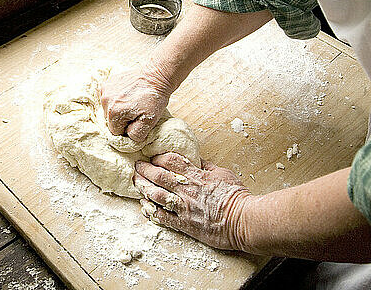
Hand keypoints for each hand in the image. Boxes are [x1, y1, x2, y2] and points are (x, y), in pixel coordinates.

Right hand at [100, 65, 172, 141]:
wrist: (157, 76)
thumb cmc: (154, 99)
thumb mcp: (149, 122)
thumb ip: (136, 135)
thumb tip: (128, 136)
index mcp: (113, 112)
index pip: (115, 131)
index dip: (127, 128)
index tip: (137, 120)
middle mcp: (105, 101)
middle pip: (111, 120)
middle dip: (122, 118)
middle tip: (137, 111)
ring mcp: (105, 90)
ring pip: (109, 108)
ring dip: (119, 108)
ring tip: (133, 101)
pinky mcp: (108, 82)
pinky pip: (109, 97)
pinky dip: (117, 98)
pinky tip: (128, 94)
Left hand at [134, 153, 251, 249]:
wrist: (245, 221)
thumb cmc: (237, 196)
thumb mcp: (223, 173)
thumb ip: (207, 166)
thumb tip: (197, 159)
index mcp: (196, 176)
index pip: (171, 161)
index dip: (158, 158)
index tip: (152, 157)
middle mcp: (186, 190)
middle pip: (158, 176)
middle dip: (145, 169)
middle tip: (137, 166)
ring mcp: (183, 207)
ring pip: (155, 194)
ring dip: (143, 187)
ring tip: (136, 183)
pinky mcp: (184, 224)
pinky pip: (162, 216)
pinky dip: (150, 210)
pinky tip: (144, 206)